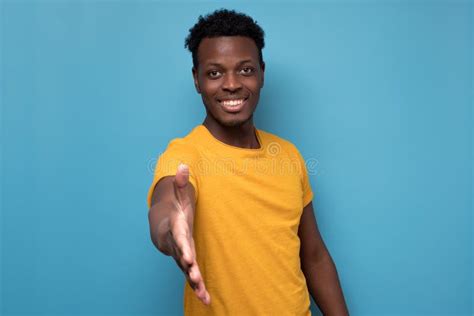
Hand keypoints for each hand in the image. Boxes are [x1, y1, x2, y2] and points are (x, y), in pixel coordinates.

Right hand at [167, 164, 210, 305]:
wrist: (163, 228)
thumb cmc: (174, 212)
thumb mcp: (179, 197)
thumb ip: (182, 184)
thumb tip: (184, 165)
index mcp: (176, 230)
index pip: (179, 237)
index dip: (182, 245)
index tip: (187, 255)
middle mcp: (177, 246)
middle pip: (182, 258)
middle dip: (188, 267)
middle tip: (194, 276)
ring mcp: (182, 257)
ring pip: (187, 272)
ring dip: (195, 283)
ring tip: (204, 295)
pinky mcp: (188, 265)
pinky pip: (193, 278)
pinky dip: (199, 290)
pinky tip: (208, 301)